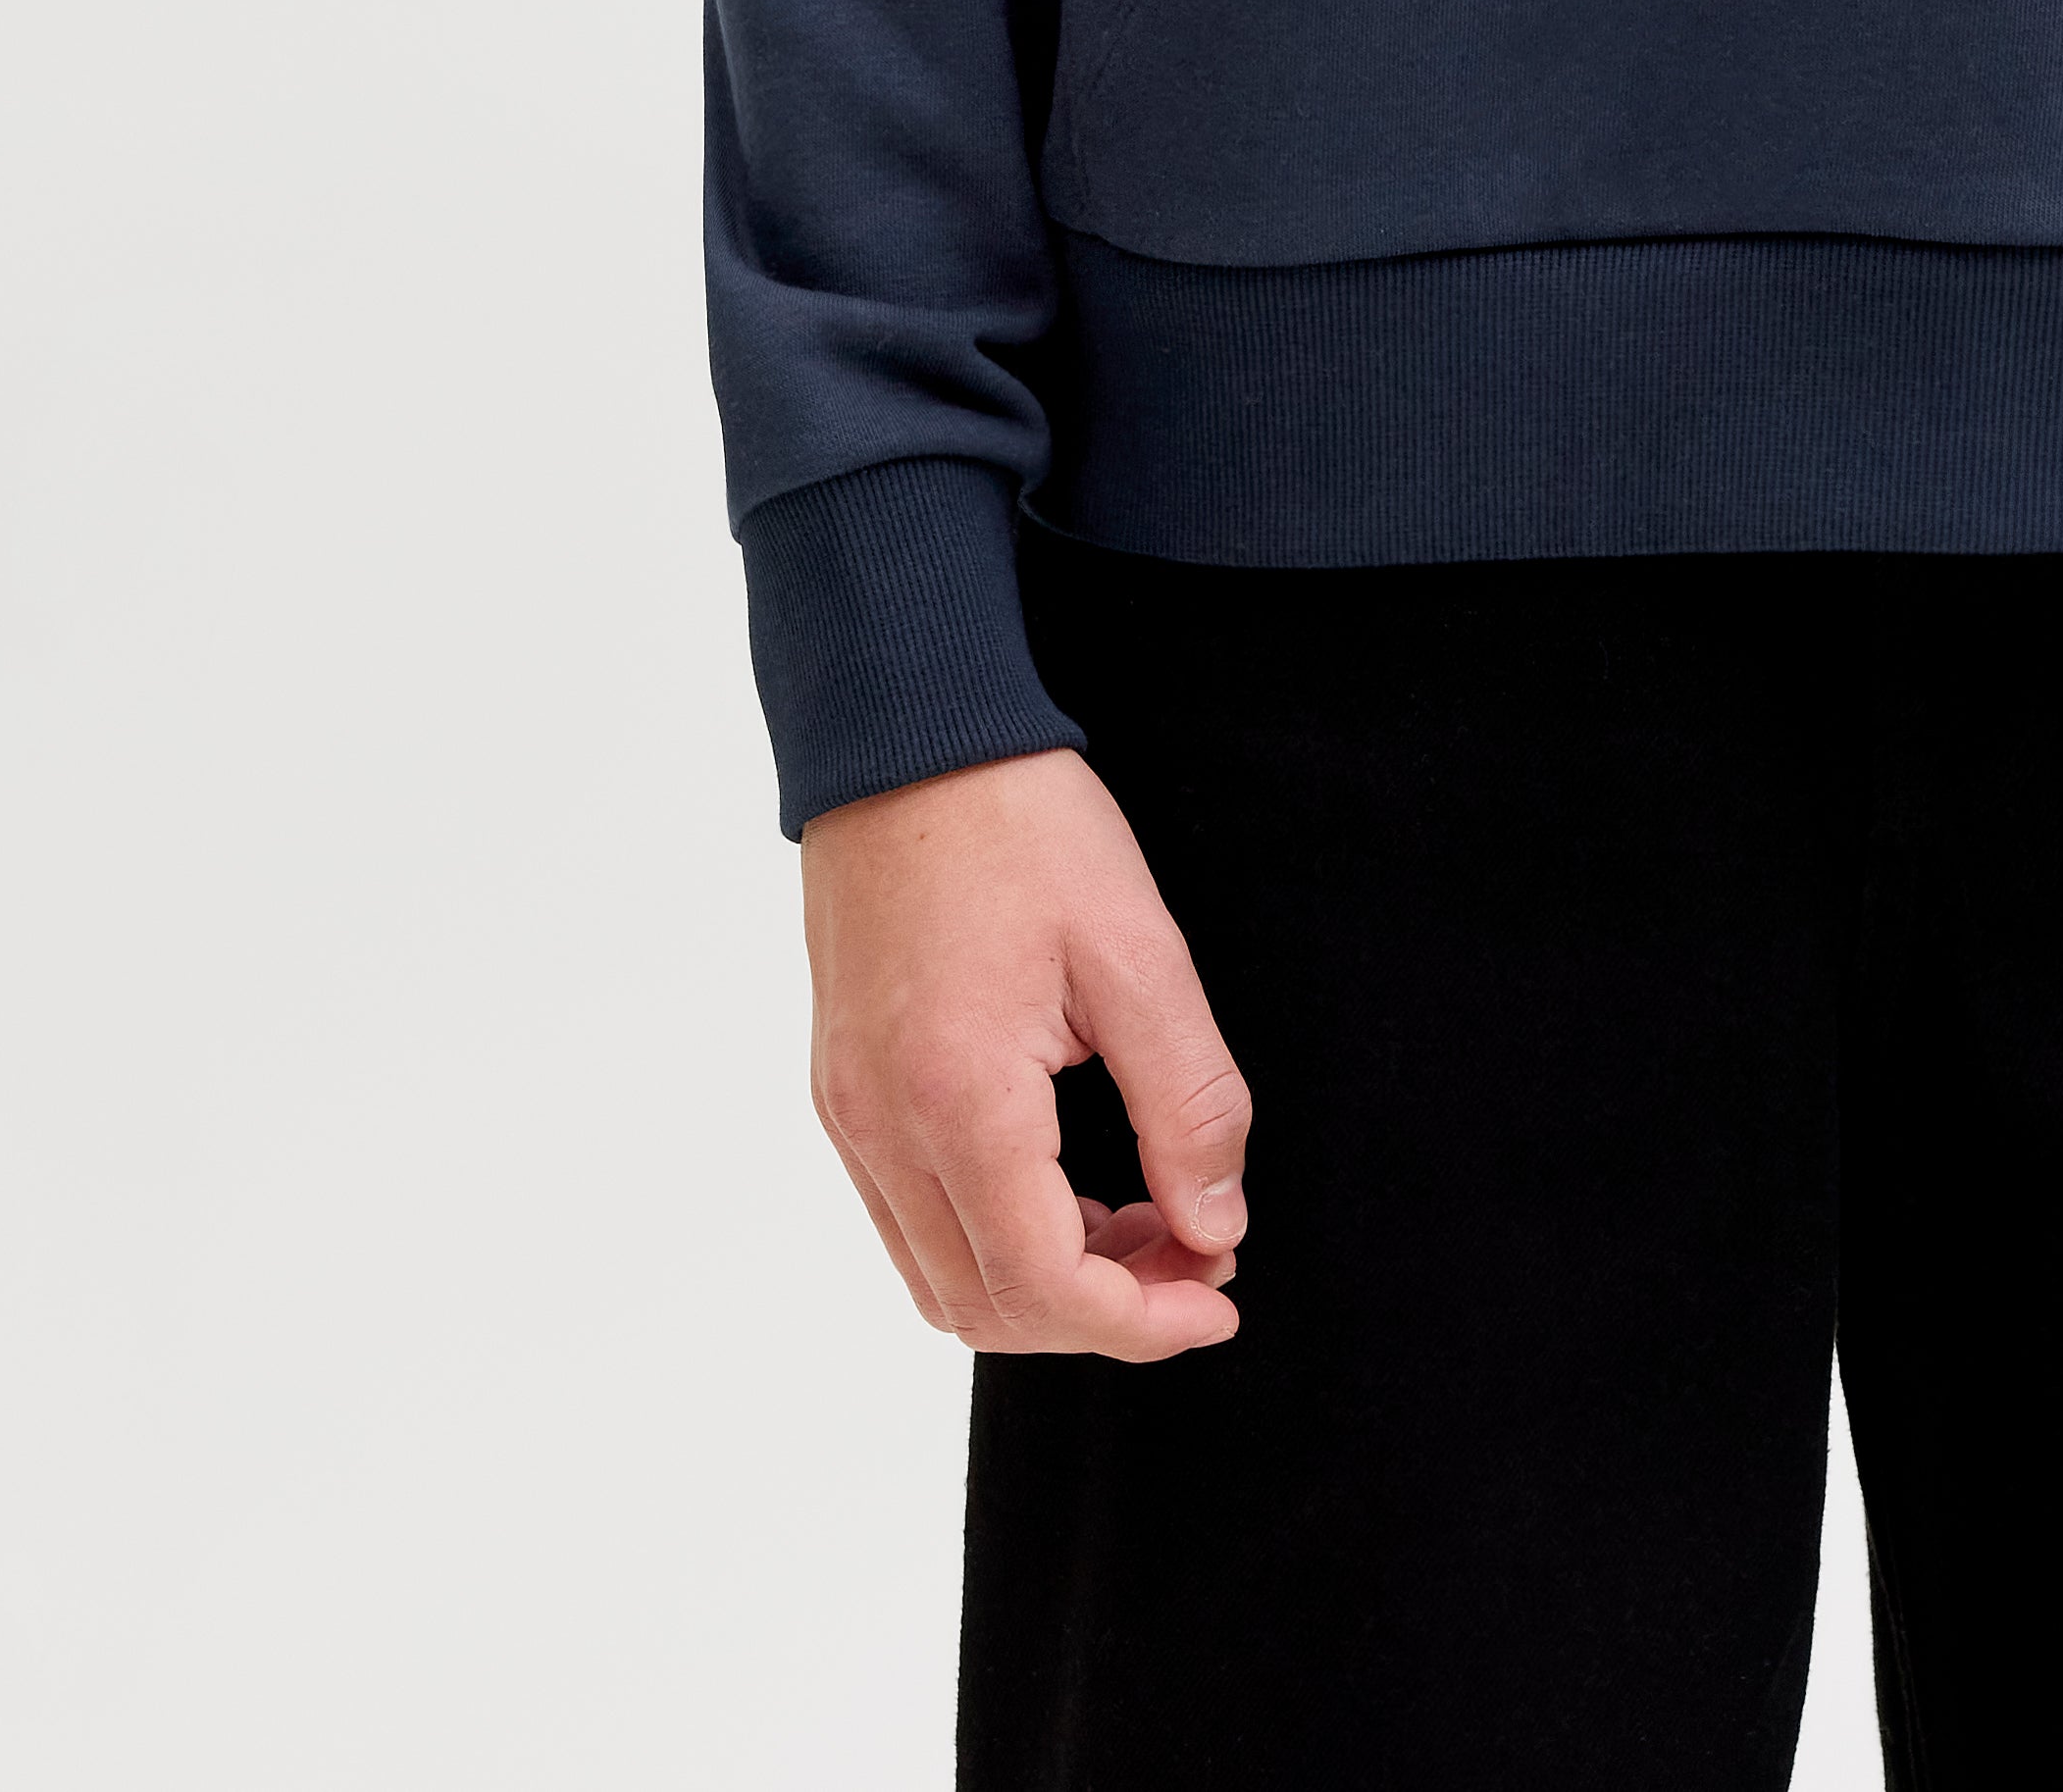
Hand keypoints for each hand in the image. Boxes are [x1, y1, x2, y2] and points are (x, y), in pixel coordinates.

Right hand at [801, 745, 1248, 1358]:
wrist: (907, 739)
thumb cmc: (1021, 826)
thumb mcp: (1139, 952)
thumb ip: (1188, 1104)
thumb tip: (1214, 1227)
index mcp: (958, 1098)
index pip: (1043, 1287)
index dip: (1141, 1323)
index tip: (1219, 1297)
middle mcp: (883, 1127)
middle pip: (986, 1308)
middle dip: (1104, 1312)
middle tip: (1196, 1253)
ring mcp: (850, 1114)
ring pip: (941, 1281)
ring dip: (1046, 1284)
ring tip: (1142, 1218)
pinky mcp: (842, 1090)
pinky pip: (909, 1221)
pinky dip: (992, 1240)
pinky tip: (1068, 1184)